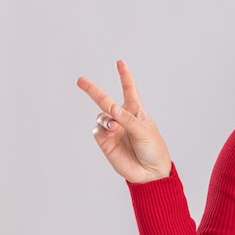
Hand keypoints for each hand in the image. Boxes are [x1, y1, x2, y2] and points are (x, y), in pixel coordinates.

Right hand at [76, 60, 171, 183]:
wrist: (151, 173)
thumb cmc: (154, 149)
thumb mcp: (145, 131)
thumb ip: (127, 119)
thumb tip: (111, 107)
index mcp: (136, 112)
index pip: (129, 90)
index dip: (124, 76)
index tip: (120, 62)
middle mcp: (122, 118)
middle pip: (105, 100)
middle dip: (93, 90)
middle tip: (80, 80)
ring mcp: (113, 130)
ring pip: (100, 116)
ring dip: (106, 118)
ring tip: (115, 127)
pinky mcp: (106, 142)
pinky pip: (97, 130)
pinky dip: (102, 129)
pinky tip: (111, 132)